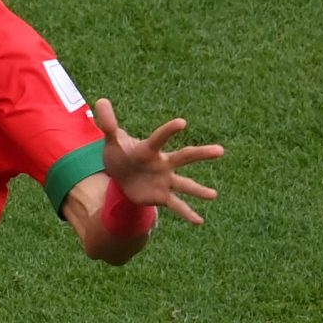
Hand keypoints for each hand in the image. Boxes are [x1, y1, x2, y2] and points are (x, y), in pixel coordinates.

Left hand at [94, 98, 221, 225]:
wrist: (121, 177)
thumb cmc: (120, 155)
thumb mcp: (111, 141)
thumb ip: (109, 124)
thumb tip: (101, 101)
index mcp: (150, 149)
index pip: (160, 138)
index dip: (169, 130)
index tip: (182, 123)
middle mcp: (163, 163)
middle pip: (184, 157)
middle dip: (201, 154)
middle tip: (221, 150)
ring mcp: (165, 180)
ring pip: (185, 184)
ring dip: (199, 190)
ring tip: (214, 195)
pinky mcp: (162, 196)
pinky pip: (176, 205)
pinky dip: (187, 213)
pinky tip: (199, 221)